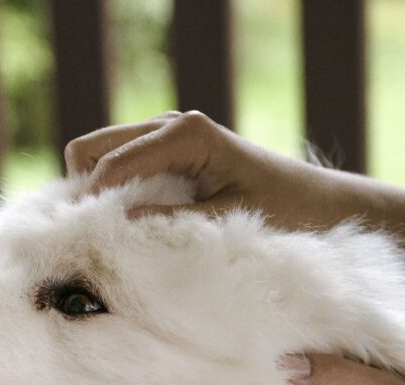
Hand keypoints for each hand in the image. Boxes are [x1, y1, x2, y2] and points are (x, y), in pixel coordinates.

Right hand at [65, 111, 404, 272]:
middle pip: (93, 148)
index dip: (92, 201)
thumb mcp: (230, 221)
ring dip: (95, 190)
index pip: (114, 163)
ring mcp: (167, 133)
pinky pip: (120, 163)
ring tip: (104, 232)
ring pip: (100, 153)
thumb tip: (120, 225)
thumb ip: (175, 221)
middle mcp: (171, 123)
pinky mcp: (169, 150)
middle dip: (83, 189)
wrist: (321, 201)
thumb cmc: (286, 211)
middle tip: (88, 235)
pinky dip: (111, 189)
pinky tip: (124, 222)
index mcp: (186, 133)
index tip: (85, 241)